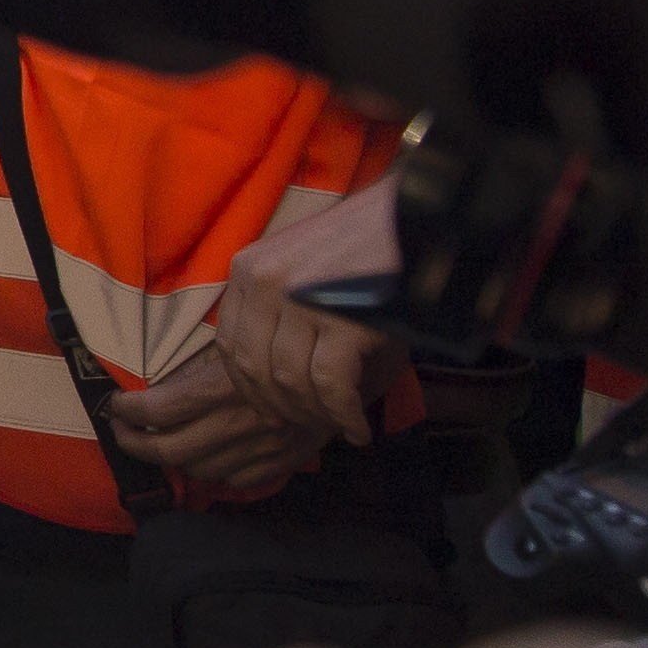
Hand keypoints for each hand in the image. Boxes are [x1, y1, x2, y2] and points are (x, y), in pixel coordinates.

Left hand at [109, 346, 328, 494]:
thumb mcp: (235, 339)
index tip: (115, 406)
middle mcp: (242, 423)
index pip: (160, 410)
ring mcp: (265, 448)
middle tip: (122, 431)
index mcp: (225, 386)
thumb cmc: (286, 338)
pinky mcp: (284, 462)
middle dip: (135, 444)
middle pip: (171, 450)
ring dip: (173, 460)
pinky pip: (236, 479)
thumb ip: (197, 367)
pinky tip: (205, 455)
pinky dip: (214, 471)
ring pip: (201, 470)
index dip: (128, 412)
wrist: (350, 361)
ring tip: (159, 443)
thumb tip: (153, 388)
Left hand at [212, 177, 406, 447]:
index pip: (229, 344)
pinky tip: (359, 429)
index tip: (271, 410)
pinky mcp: (342, 319)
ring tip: (340, 426)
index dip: (248, 387)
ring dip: (316, 415)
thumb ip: (276, 308)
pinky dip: (344, 416)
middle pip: (256, 369)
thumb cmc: (365, 247)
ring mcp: (300, 299)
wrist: (418, 217)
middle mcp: (265, 281)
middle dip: (281, 407)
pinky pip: (331, 386)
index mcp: (249, 268)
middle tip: (306, 425)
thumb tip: (269, 376)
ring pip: (291, 382)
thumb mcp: (301, 266)